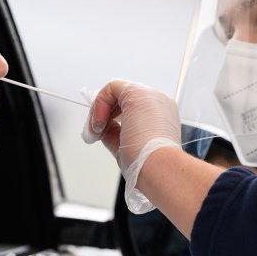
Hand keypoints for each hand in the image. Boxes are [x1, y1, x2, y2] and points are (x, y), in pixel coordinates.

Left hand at [82, 80, 180, 212]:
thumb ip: (115, 135)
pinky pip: (112, 87)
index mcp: (161, 119)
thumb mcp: (128, 149)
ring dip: (100, 110)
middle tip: (95, 133)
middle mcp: (159, 104)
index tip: (101, 135)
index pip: (132, 111)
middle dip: (104, 114)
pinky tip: (99, 123)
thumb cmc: (148, 166)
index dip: (112, 120)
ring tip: (96, 131)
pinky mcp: (138, 93)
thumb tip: (101, 131)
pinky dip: (99, 104)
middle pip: (124, 99)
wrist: (159, 168)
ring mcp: (151, 97)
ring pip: (117, 92)